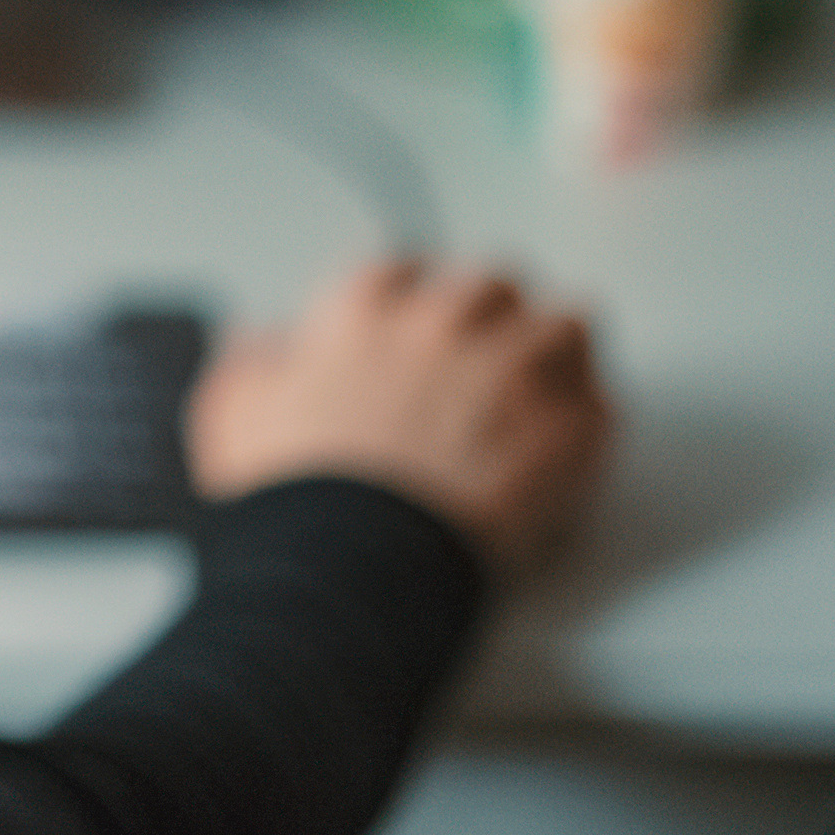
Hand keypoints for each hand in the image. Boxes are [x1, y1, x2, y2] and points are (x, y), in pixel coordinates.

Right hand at [187, 258, 615, 574]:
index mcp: (363, 315)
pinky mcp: (565, 432)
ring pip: (566, 325)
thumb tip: (257, 342)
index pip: (400, 270)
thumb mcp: (234, 417)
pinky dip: (587, 426)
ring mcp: (513, 371)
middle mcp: (443, 324)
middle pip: (493, 284)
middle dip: (493, 316)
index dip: (411, 297)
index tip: (413, 324)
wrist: (358, 564)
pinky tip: (568, 453)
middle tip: (487, 360)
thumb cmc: (298, 500)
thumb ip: (248, 366)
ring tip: (547, 395)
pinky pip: (600, 407)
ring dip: (556, 356)